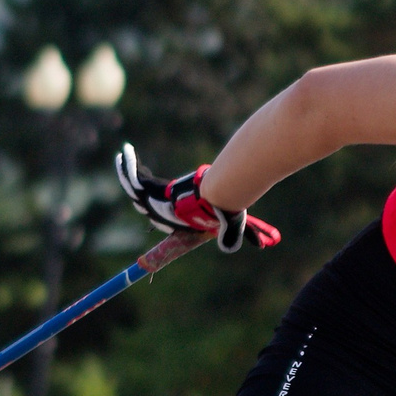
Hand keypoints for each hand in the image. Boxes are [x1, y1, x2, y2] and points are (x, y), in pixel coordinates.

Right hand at [115, 145, 280, 251]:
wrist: (212, 200)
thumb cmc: (220, 212)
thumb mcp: (234, 220)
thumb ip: (250, 230)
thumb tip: (273, 242)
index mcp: (177, 220)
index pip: (163, 216)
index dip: (159, 209)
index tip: (160, 202)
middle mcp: (160, 212)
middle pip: (145, 202)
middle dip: (139, 191)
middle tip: (137, 183)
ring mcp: (153, 201)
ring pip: (135, 187)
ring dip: (126, 174)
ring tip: (121, 160)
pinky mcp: (149, 190)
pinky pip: (134, 177)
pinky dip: (127, 166)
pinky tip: (124, 152)